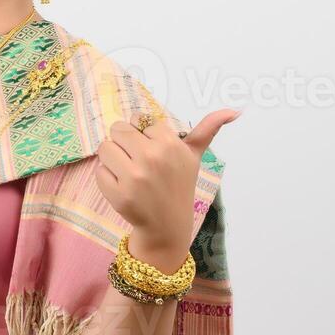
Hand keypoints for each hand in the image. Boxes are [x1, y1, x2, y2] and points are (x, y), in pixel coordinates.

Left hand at [93, 108, 240, 264]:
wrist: (168, 224)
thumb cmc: (179, 184)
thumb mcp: (194, 156)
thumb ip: (208, 129)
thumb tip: (235, 110)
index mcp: (170, 143)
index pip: (139, 119)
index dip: (143, 135)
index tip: (153, 151)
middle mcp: (152, 157)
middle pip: (118, 129)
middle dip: (124, 143)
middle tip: (137, 161)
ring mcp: (134, 177)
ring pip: (105, 147)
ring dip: (113, 159)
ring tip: (129, 172)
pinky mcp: (118, 194)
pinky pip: (99, 170)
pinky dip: (107, 178)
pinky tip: (124, 187)